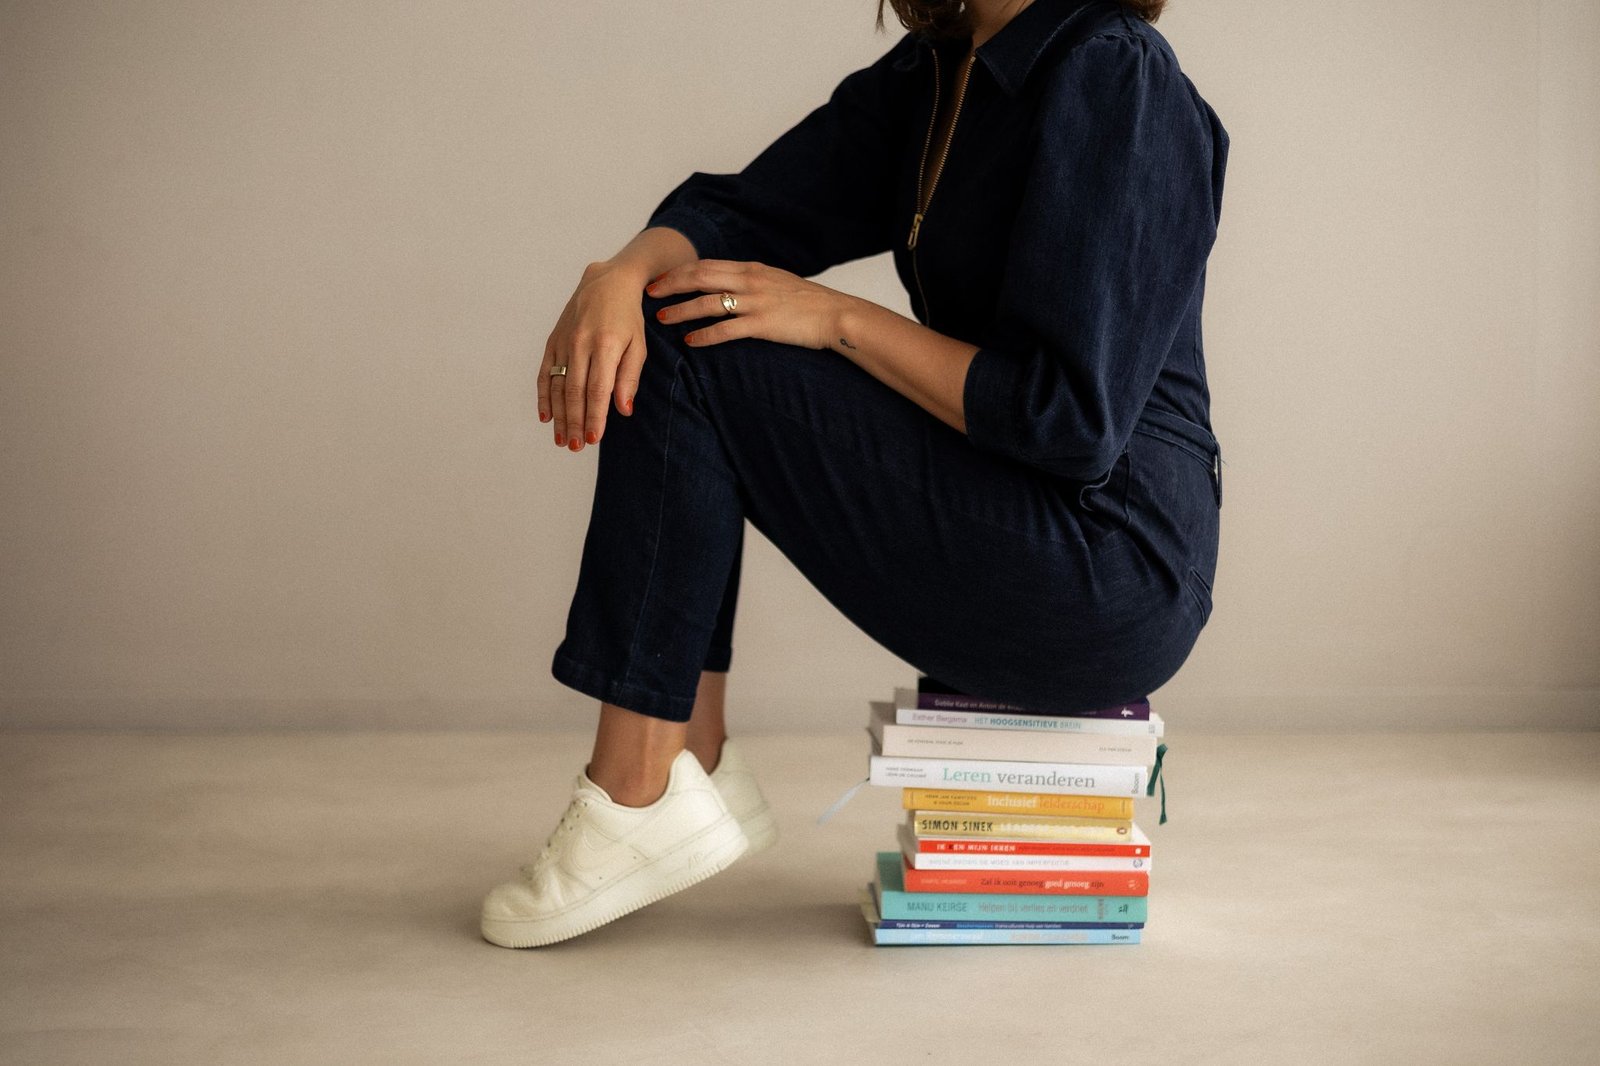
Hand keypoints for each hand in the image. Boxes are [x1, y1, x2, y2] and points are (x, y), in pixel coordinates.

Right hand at [538, 261, 650, 451]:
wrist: (606, 281)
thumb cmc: (628, 317)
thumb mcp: (638, 344)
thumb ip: (630, 378)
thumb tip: (623, 410)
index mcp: (606, 344)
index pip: (598, 389)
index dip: (595, 416)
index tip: (594, 439)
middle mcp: (581, 343)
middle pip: (575, 392)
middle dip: (575, 422)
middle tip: (575, 447)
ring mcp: (564, 342)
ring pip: (558, 385)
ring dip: (559, 415)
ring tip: (562, 440)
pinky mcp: (553, 341)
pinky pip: (545, 373)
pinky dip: (543, 396)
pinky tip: (546, 416)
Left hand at [647, 259, 847, 352]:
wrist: (835, 315)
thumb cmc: (807, 302)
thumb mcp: (775, 281)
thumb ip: (750, 281)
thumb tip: (727, 285)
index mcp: (751, 268)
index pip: (706, 265)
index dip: (679, 271)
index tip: (660, 278)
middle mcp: (749, 281)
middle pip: (700, 278)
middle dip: (670, 284)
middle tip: (648, 293)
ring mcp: (755, 302)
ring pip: (707, 303)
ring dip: (681, 310)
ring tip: (662, 318)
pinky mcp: (762, 325)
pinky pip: (725, 330)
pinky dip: (704, 335)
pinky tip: (690, 342)